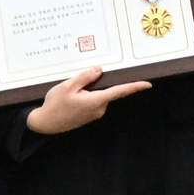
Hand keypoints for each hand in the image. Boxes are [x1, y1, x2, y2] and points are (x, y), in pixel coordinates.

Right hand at [23, 66, 152, 134]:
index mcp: (96, 100)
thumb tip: (99, 70)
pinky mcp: (89, 116)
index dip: (134, 87)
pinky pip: (93, 101)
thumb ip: (85, 77)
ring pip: (98, 96)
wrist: (45, 124)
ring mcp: (94, 114)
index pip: (119, 91)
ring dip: (88, 90)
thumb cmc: (55, 104)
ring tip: (69, 91)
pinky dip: (86, 96)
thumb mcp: (67, 86)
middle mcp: (99, 108)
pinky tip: (71, 97)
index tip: (147, 84)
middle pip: (105, 90)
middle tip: (78, 82)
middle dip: (96, 83)